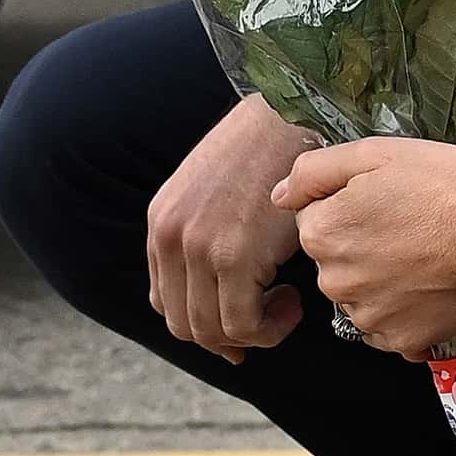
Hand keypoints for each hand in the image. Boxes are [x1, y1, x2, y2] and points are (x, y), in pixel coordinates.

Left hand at [147, 96, 312, 362]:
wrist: (293, 117)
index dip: (201, 325)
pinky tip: (294, 298)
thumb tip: (219, 290)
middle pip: (185, 325)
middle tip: (266, 321)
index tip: (238, 327)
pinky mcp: (235, 257)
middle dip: (227, 338)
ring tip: (286, 303)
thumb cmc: (266, 150)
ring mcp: (200, 249)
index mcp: (162, 223)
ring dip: (254, 332)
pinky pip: (245, 324)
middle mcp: (172, 238)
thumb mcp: (214, 190)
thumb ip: (203, 233)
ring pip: (214, 331)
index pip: (164, 302)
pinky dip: (271, 326)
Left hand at [277, 138, 455, 360]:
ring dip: (380, 278)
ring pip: (359, 293)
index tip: (386, 200)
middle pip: (334, 259)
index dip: (349, 204)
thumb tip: (279, 195)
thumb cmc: (449, 187)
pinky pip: (386, 326)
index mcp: (322, 232)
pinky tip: (429, 285)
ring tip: (423, 255)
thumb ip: (314, 171)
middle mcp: (334, 281)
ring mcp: (367, 316)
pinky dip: (402, 309)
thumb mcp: (378, 153)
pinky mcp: (399, 340)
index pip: (314, 218)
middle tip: (408, 225)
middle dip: (361, 243)